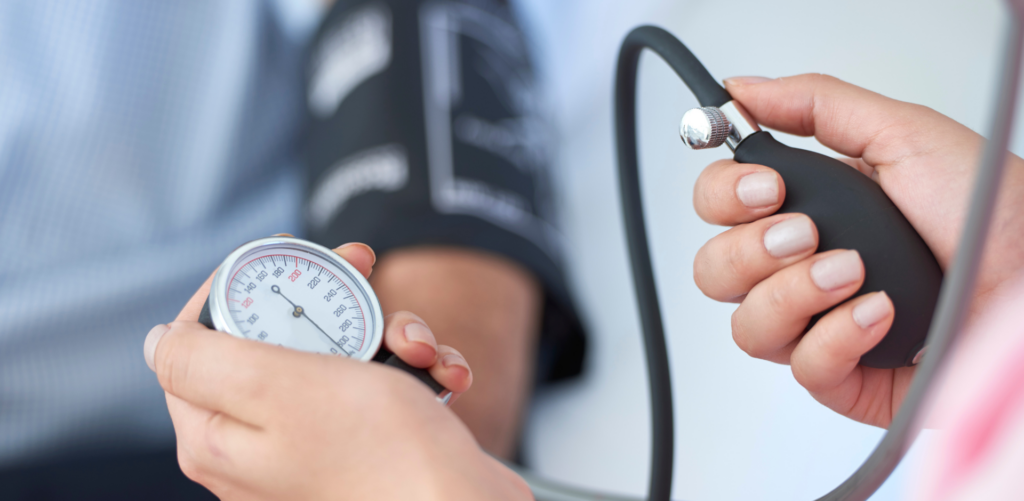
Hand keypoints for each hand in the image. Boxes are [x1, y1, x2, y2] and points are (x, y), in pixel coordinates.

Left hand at [143, 242, 531, 499]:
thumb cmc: (380, 451)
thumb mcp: (277, 387)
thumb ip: (202, 359)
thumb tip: (160, 341)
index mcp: (217, 433)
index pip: (198, 337)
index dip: (239, 284)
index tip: (288, 255)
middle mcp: (258, 444)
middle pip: (275, 339)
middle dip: (331, 300)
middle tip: (363, 267)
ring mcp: (315, 445)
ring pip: (338, 355)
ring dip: (387, 333)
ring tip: (420, 347)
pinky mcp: (366, 445)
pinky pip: (378, 387)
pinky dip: (412, 368)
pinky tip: (444, 374)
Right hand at [692, 74, 1023, 426]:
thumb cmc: (990, 213)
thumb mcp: (902, 135)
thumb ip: (816, 105)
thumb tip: (740, 92)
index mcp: (808, 207)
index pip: (716, 206)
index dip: (724, 197)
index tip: (768, 187)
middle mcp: (801, 267)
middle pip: (713, 271)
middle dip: (751, 250)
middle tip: (808, 233)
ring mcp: (818, 323)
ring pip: (746, 326)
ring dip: (794, 294)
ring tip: (852, 273)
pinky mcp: (844, 376)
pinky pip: (801, 368)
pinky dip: (837, 338)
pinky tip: (880, 314)